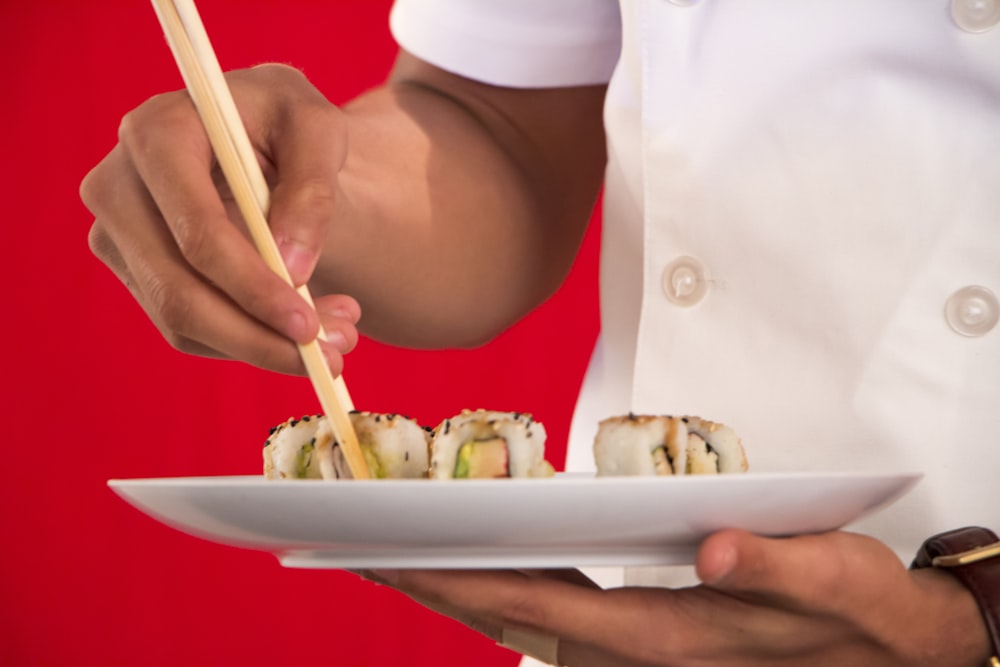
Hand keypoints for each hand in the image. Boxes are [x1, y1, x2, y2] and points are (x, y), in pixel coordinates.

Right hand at [80, 64, 358, 374]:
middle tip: (331, 355)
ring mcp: (118, 234)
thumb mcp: (318, 130)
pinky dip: (245, 341)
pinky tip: (297, 331)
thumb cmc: (287, 122)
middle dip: (259, 336)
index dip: (252, 287)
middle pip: (179, 291)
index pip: (197, 232)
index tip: (309, 326)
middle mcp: (119, 186)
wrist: (259, 133)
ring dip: (260, 346)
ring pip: (181, 321)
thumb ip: (312, 191)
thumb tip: (293, 268)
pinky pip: (186, 329)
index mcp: (158, 134)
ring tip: (335, 342)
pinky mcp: (134, 270)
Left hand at [362, 530, 990, 665]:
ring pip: (523, 620)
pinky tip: (480, 566)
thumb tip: (724, 550)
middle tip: (361, 550)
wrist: (889, 650)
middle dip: (431, 586)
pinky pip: (551, 615)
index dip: (466, 579)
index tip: (399, 555)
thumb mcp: (836, 581)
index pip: (543, 605)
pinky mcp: (642, 634)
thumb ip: (779, 568)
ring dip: (457, 588)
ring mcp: (635, 648)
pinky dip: (502, 589)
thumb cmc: (860, 613)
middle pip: (510, 616)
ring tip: (397, 553)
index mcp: (667, 637)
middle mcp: (636, 650)